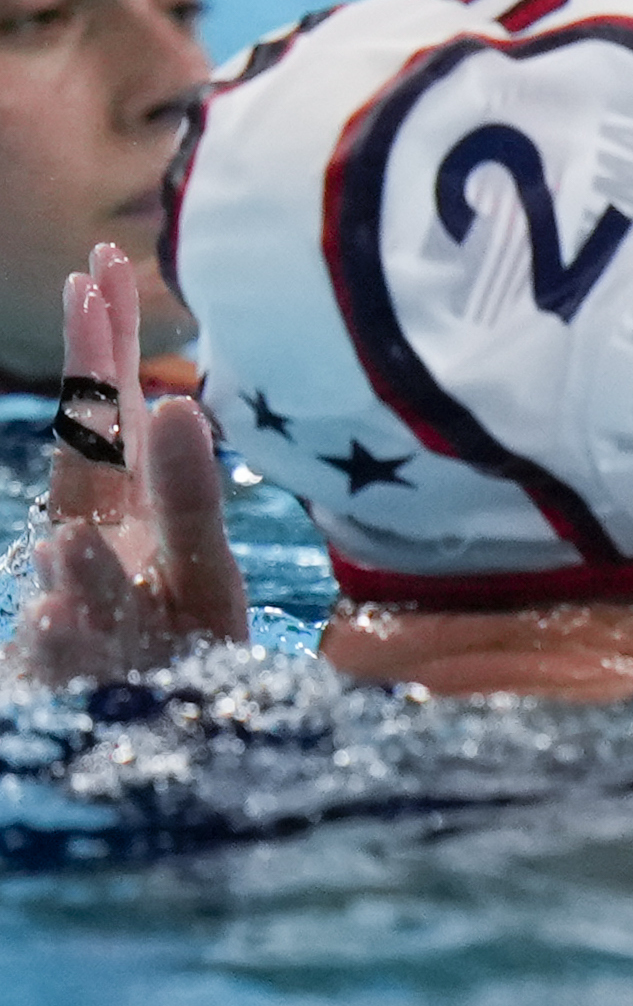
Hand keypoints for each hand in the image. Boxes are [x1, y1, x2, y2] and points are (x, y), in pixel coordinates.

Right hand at [16, 245, 247, 684]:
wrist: (149, 738)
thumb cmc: (177, 649)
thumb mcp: (203, 575)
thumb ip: (185, 496)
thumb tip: (170, 401)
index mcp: (130, 515)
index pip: (113, 418)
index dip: (105, 349)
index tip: (99, 268)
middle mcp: (99, 548)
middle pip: (90, 453)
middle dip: (93, 378)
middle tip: (89, 286)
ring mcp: (83, 611)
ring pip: (80, 553)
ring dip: (82, 497)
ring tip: (101, 431)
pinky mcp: (71, 683)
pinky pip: (62, 656)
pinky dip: (57, 632)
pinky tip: (56, 608)